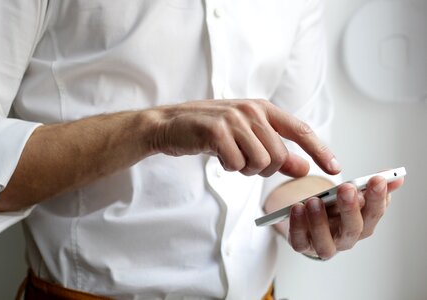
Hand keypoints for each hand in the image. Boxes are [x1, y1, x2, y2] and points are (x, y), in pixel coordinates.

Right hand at [150, 99, 340, 176]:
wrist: (171, 124)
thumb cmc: (210, 131)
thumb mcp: (247, 138)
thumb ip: (277, 152)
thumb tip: (304, 168)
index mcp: (263, 108)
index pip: (300, 130)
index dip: (320, 150)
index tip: (335, 168)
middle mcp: (252, 110)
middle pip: (278, 156)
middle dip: (264, 168)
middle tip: (244, 161)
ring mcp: (234, 119)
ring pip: (260, 162)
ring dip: (244, 168)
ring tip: (230, 156)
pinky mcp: (217, 131)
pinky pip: (236, 164)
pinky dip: (228, 168)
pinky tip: (217, 155)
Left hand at [285, 176, 403, 259]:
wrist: (311, 221)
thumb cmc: (334, 208)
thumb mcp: (352, 195)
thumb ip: (370, 186)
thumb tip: (396, 176)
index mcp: (362, 224)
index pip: (374, 213)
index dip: (377, 198)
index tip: (377, 179)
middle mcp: (345, 238)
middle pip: (352, 229)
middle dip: (350, 208)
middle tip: (347, 188)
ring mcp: (323, 244)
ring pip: (325, 242)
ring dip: (320, 221)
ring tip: (314, 200)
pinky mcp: (302, 245)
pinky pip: (299, 241)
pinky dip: (297, 226)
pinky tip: (297, 208)